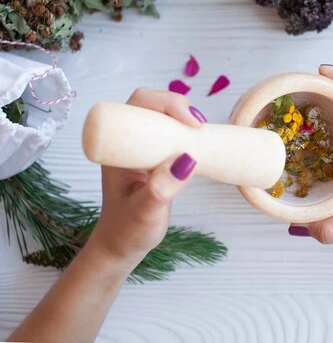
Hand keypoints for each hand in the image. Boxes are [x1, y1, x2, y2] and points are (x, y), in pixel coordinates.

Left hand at [89, 88, 205, 268]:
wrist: (123, 244)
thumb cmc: (128, 230)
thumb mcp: (145, 213)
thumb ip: (161, 189)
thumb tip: (187, 159)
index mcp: (115, 147)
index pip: (136, 106)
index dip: (164, 104)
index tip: (190, 123)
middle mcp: (126, 141)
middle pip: (150, 103)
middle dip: (177, 106)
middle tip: (199, 127)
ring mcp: (140, 146)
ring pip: (162, 115)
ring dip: (184, 118)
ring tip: (201, 134)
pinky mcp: (154, 154)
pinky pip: (171, 131)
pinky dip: (187, 131)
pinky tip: (199, 142)